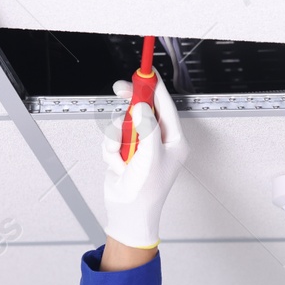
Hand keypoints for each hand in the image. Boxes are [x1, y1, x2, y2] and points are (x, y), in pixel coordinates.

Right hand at [100, 75, 188, 248]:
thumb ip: (147, 126)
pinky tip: (118, 165)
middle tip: (120, 89)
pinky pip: (112, 138)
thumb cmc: (148, 189)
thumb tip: (141, 108)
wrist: (128, 211)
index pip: (166, 106)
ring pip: (123, 123)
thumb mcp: (152, 154)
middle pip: (143, 109)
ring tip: (123, 155)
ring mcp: (141, 146)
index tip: (146, 73)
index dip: (155, 88)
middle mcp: (158, 141)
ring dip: (118, 137)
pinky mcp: (124, 151)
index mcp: (174, 140)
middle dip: (130, 105)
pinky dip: (111, 150)